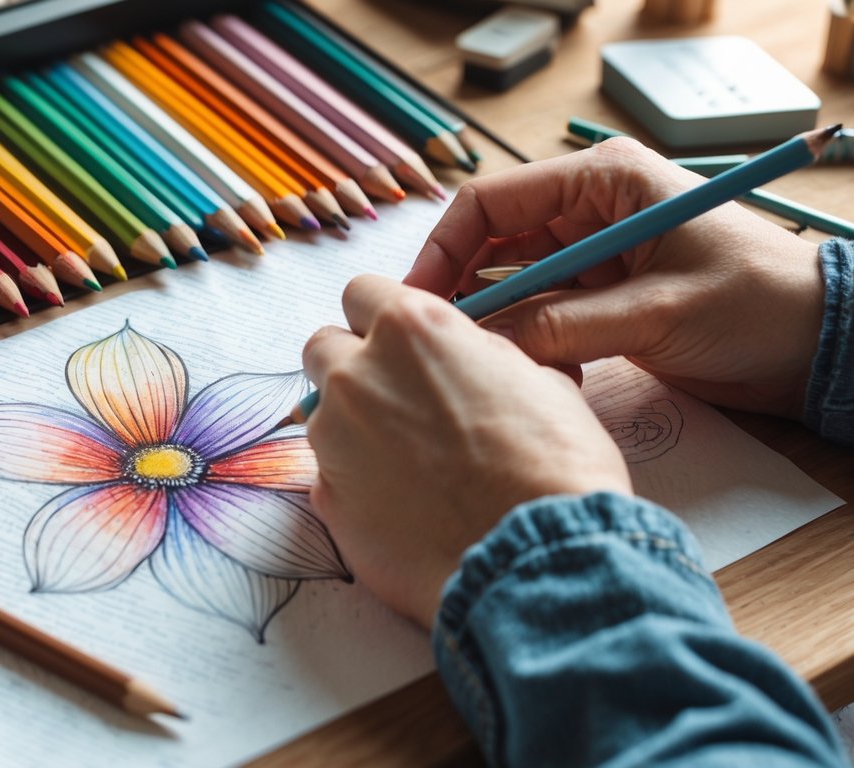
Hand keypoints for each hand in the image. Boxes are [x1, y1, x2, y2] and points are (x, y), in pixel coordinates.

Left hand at [302, 276, 630, 627]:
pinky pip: (328, 474)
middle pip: (324, 347)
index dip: (385, 316)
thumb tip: (470, 360)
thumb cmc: (554, 467)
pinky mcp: (325, 498)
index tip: (406, 343)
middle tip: (400, 398)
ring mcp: (333, 438)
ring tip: (411, 464)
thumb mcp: (541, 381)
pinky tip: (402, 506)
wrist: (538, 563)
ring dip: (354, 425)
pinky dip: (355, 481)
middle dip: (353, 363)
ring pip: (323, 413)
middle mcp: (358, 374)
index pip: (364, 292)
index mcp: (411, 329)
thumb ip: (482, 357)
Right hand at [406, 138, 825, 418]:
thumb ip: (566, 326)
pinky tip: (520, 369)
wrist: (816, 346)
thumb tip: (484, 343)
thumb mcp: (658, 312)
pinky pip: (538, 314)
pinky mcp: (598, 297)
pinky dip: (522, 341)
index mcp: (604, 180)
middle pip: (491, 243)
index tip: (416, 298)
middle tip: (434, 338)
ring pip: (510, 284)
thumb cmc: (758, 304)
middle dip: (460, 288)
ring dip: (491, 321)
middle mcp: (588, 210)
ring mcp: (591, 255)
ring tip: (472, 361)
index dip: (444, 248)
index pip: (493, 201)